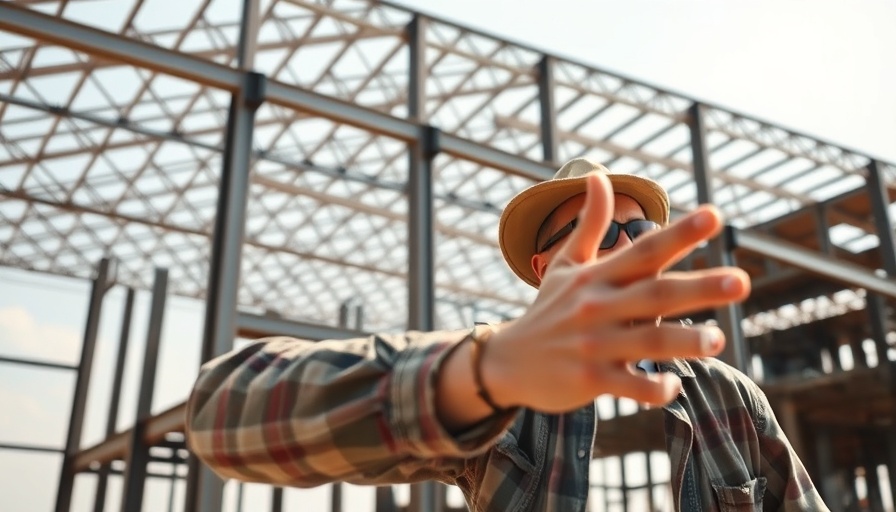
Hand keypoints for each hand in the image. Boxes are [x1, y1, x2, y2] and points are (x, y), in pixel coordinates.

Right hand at [484, 172, 750, 411]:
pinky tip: (673, 387)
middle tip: (741, 281)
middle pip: (655, 295)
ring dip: (683, 340)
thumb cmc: (548, 310)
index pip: (644, 251)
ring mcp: (593, 345)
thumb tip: (599, 176)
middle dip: (698, 288)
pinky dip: (651, 388)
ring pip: (646, 342)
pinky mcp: (589, 381)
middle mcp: (597, 307)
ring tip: (718, 339)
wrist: (507, 362)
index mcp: (597, 277)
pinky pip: (628, 386)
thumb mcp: (565, 265)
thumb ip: (589, 224)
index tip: (714, 216)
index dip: (680, 234)